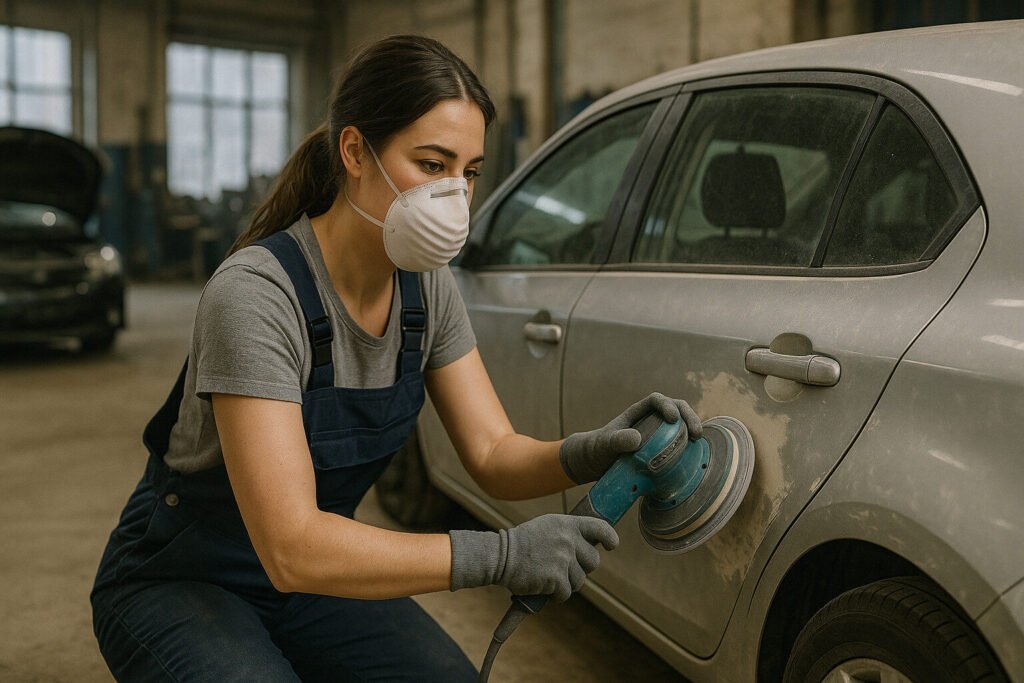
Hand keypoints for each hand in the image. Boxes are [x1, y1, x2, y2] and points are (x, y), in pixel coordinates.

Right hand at [449, 514, 618, 601]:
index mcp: (567, 524)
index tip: (611, 545)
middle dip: (581, 568)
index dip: (609, 537)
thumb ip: (567, 533)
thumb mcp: (547, 527)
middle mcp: (568, 539)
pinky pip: (566, 592)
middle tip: (562, 569)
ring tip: (547, 576)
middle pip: (593, 561)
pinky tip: (543, 587)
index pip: (599, 527)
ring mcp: (563, 558)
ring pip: (580, 580)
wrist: (500, 556)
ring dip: (566, 583)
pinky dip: (556, 594)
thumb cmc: (521, 543)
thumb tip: (588, 546)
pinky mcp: (556, 577)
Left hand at [558, 392, 702, 483]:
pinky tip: (694, 455)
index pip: (656, 400)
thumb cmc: (599, 448)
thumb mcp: (605, 444)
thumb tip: (636, 439)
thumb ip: (617, 440)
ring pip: (680, 425)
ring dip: (691, 429)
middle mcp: (650, 420)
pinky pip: (678, 442)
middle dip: (688, 416)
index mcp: (637, 412)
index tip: (673, 419)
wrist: (595, 463)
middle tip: (696, 433)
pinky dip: (688, 446)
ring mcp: (658, 433)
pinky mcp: (661, 448)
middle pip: (675, 409)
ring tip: (697, 441)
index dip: (667, 405)